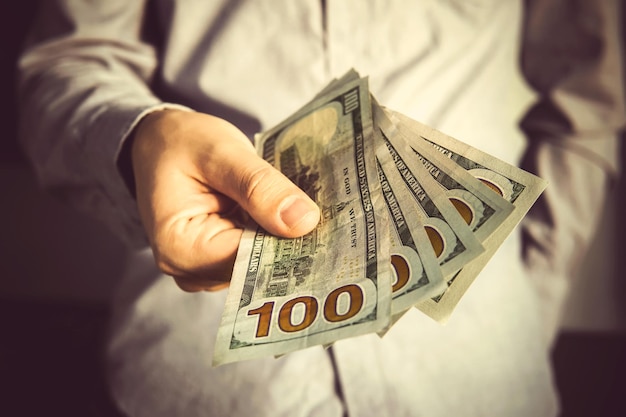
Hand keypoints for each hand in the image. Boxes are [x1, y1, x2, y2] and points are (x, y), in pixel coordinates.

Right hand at [131, 110, 319, 290]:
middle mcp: (188, 269)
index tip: (331, 233)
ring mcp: (201, 268)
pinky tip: (288, 215)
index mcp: (180, 248)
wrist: (158, 142)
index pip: (249, 263)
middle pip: (255, 269)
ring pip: (258, 265)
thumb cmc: (181, 143)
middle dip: (290, 244)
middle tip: (333, 220)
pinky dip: (272, 236)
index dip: (289, 247)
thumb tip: (304, 222)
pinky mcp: (215, 260)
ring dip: (283, 240)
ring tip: (307, 211)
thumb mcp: (221, 152)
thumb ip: (260, 186)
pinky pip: (253, 255)